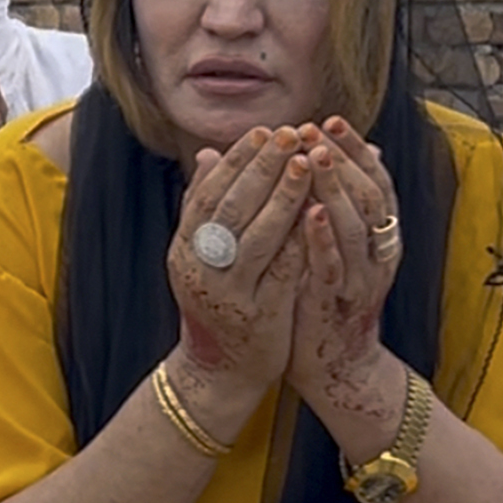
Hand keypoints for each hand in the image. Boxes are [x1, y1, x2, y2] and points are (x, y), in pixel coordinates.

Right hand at [165, 128, 313, 433]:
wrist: (220, 371)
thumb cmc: (218, 302)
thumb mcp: (200, 255)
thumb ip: (204, 206)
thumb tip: (207, 153)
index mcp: (183, 249)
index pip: (207, 193)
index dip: (236, 160)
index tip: (263, 131)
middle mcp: (198, 269)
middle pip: (231, 208)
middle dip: (262, 167)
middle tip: (289, 134)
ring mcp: (226, 293)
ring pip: (256, 236)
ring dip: (283, 196)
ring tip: (307, 162)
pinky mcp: (257, 316)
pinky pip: (282, 271)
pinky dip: (299, 240)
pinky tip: (318, 212)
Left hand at [287, 118, 403, 417]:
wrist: (335, 366)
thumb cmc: (327, 297)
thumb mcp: (335, 246)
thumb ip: (336, 205)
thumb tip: (336, 154)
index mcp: (379, 236)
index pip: (374, 181)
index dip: (355, 149)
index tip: (329, 119)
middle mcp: (378, 252)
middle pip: (370, 195)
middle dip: (344, 158)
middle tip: (317, 129)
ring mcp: (363, 277)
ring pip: (356, 225)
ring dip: (335, 188)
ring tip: (316, 156)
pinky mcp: (342, 303)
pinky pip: (335, 266)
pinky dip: (324, 238)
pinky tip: (310, 213)